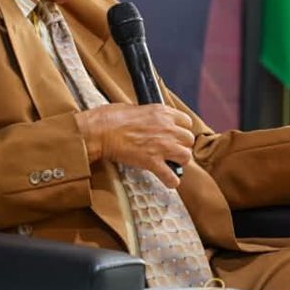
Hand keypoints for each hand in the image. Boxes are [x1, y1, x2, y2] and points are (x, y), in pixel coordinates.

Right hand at [74, 103, 194, 187]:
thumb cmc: (112, 117)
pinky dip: (171, 181)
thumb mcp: (135, 107)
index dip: (181, 130)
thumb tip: (150, 122)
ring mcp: (162, 146)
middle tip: (172, 150)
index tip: (175, 134)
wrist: (101, 131)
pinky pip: (171, 176)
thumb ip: (150, 116)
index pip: (187, 122)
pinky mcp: (152, 162)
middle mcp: (167, 128)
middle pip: (189, 140)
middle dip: (182, 145)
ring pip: (186, 157)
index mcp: (163, 113)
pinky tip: (168, 181)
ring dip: (179, 161)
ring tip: (171, 163)